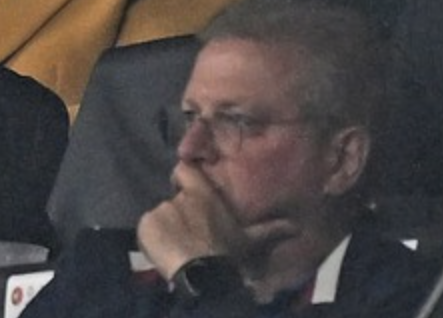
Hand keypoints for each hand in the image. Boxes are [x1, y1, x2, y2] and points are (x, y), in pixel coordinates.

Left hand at [137, 163, 296, 279]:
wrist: (203, 273)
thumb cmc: (228, 253)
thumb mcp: (250, 241)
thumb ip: (270, 230)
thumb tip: (296, 226)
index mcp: (203, 195)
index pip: (184, 170)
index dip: (184, 177)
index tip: (186, 189)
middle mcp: (181, 197)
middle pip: (173, 199)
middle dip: (178, 214)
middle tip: (187, 233)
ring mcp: (161, 209)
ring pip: (160, 216)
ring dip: (165, 228)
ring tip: (176, 246)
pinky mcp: (146, 224)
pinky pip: (147, 229)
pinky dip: (152, 238)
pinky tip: (163, 251)